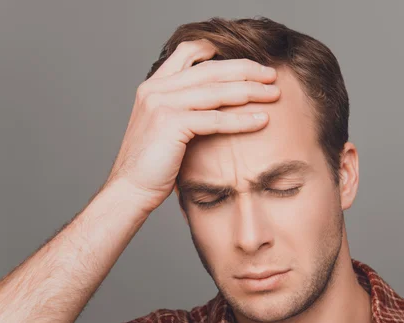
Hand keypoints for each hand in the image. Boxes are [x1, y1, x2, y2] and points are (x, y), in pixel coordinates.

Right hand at [104, 39, 280, 212]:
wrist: (129, 189)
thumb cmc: (152, 165)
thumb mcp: (165, 127)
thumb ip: (184, 108)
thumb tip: (216, 104)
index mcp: (154, 85)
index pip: (187, 53)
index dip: (219, 51)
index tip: (248, 60)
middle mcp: (156, 89)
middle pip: (210, 69)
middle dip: (245, 70)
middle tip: (271, 75)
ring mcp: (162, 103)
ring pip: (216, 91)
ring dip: (249, 91)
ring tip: (274, 94)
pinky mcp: (171, 123)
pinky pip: (215, 119)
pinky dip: (241, 119)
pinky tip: (261, 120)